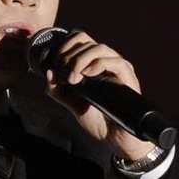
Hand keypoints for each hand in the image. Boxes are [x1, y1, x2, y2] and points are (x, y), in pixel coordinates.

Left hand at [40, 30, 151, 157]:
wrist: (116, 138)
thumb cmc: (99, 120)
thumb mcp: (73, 105)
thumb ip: (59, 91)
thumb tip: (49, 74)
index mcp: (95, 63)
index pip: (81, 39)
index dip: (66, 45)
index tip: (57, 62)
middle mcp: (108, 61)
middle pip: (87, 42)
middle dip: (70, 57)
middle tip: (64, 77)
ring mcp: (119, 68)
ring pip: (100, 48)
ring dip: (81, 60)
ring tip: (73, 78)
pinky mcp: (128, 77)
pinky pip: (115, 62)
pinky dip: (99, 64)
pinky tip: (88, 74)